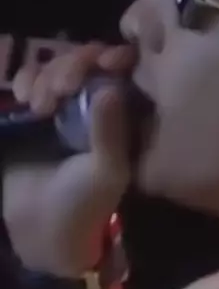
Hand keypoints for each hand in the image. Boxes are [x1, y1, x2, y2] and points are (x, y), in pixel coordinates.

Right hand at [3, 43, 135, 276]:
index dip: (113, 57)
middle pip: (86, 61)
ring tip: (39, 103)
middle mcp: (95, 107)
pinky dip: (27, 81)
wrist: (42, 230)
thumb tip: (109, 88)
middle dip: (71, 67)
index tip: (103, 62)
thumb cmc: (85, 205)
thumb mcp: (106, 171)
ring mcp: (64, 108)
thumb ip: (110, 132)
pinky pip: (31, 82)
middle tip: (60, 89)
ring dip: (46, 75)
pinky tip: (25, 98)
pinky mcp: (34, 114)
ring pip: (57, 66)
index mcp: (122, 118)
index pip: (123, 71)